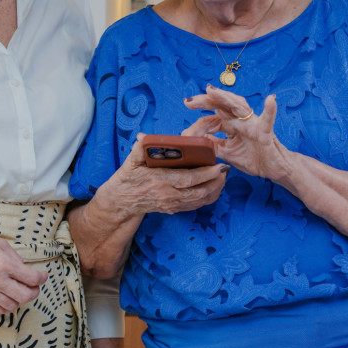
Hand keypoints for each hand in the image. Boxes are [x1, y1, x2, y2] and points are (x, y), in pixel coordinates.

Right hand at [0, 217, 47, 313]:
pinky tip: (8, 297)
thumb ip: (15, 258)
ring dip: (21, 300)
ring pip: (13, 305)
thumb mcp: (0, 244)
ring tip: (20, 291)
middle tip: (34, 286)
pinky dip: (7, 306)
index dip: (42, 278)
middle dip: (34, 291)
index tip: (43, 275)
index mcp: (5, 264)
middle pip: (26, 296)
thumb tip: (25, 270)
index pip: (32, 278)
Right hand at [103, 133, 227, 217]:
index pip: (188, 179)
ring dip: (215, 189)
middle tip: (226, 169)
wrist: (121, 201)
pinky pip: (196, 205)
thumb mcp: (130, 162)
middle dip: (216, 181)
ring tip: (223, 177)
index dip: (207, 173)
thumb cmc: (128, 178)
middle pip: (199, 191)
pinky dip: (209, 197)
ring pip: (200, 200)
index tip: (219, 165)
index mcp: (160, 181)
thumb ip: (139, 149)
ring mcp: (172, 204)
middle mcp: (168, 195)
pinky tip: (215, 188)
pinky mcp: (174, 209)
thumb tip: (144, 137)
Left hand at [182, 85, 282, 179]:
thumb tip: (194, 139)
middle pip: (221, 105)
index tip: (185, 136)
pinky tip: (271, 100)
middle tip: (189, 101)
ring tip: (212, 91)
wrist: (274, 170)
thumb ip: (212, 145)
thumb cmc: (254, 158)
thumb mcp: (227, 152)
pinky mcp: (265, 132)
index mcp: (230, 125)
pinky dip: (270, 110)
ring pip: (238, 106)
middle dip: (205, 101)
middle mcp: (240, 120)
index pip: (210, 120)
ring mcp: (252, 124)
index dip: (197, 127)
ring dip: (225, 97)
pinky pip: (267, 120)